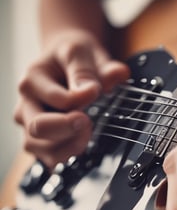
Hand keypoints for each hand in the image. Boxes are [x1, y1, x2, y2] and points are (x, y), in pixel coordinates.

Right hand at [14, 30, 128, 167]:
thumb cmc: (71, 56)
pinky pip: (50, 157)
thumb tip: (117, 75)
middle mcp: (27, 105)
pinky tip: (82, 142)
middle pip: (38, 128)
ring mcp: (33, 125)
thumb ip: (92, 67)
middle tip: (88, 120)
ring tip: (88, 131)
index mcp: (32, 80)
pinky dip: (67, 155)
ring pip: (40, 148)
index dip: (79, 98)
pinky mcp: (43, 140)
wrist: (66, 61)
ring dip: (69, 146)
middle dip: (68, 128)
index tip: (95, 91)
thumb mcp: (80, 51)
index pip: (54, 99)